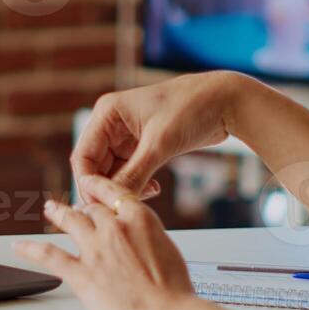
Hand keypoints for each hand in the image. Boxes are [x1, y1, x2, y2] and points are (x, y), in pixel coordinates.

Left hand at [13, 175, 199, 309]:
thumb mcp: (168, 251)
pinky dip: (31, 249)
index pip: (113, 193)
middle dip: (83, 208)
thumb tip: (142, 244)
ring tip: (50, 209)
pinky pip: (49, 255)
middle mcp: (114, 228)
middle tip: (75, 207)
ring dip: (58, 213)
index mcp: (140, 219)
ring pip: (70, 221)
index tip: (90, 184)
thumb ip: (149, 240)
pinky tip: (20, 247)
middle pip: (91, 209)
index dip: (98, 188)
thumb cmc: (176, 292)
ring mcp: (95, 249)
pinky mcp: (81, 274)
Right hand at [73, 72, 248, 194]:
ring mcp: (127, 135)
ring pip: (112, 171)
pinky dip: (137, 183)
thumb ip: (134, 174)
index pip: (83, 155)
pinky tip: (154, 189)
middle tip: (123, 207)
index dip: (88, 183)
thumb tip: (114, 202)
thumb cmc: (192, 109)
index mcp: (107, 113)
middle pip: (95, 166)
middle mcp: (112, 123)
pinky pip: (129, 171)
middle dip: (108, 187)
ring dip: (125, 187)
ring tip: (144, 197)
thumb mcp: (160, 145)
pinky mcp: (142, 145)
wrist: (225, 101)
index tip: (102, 205)